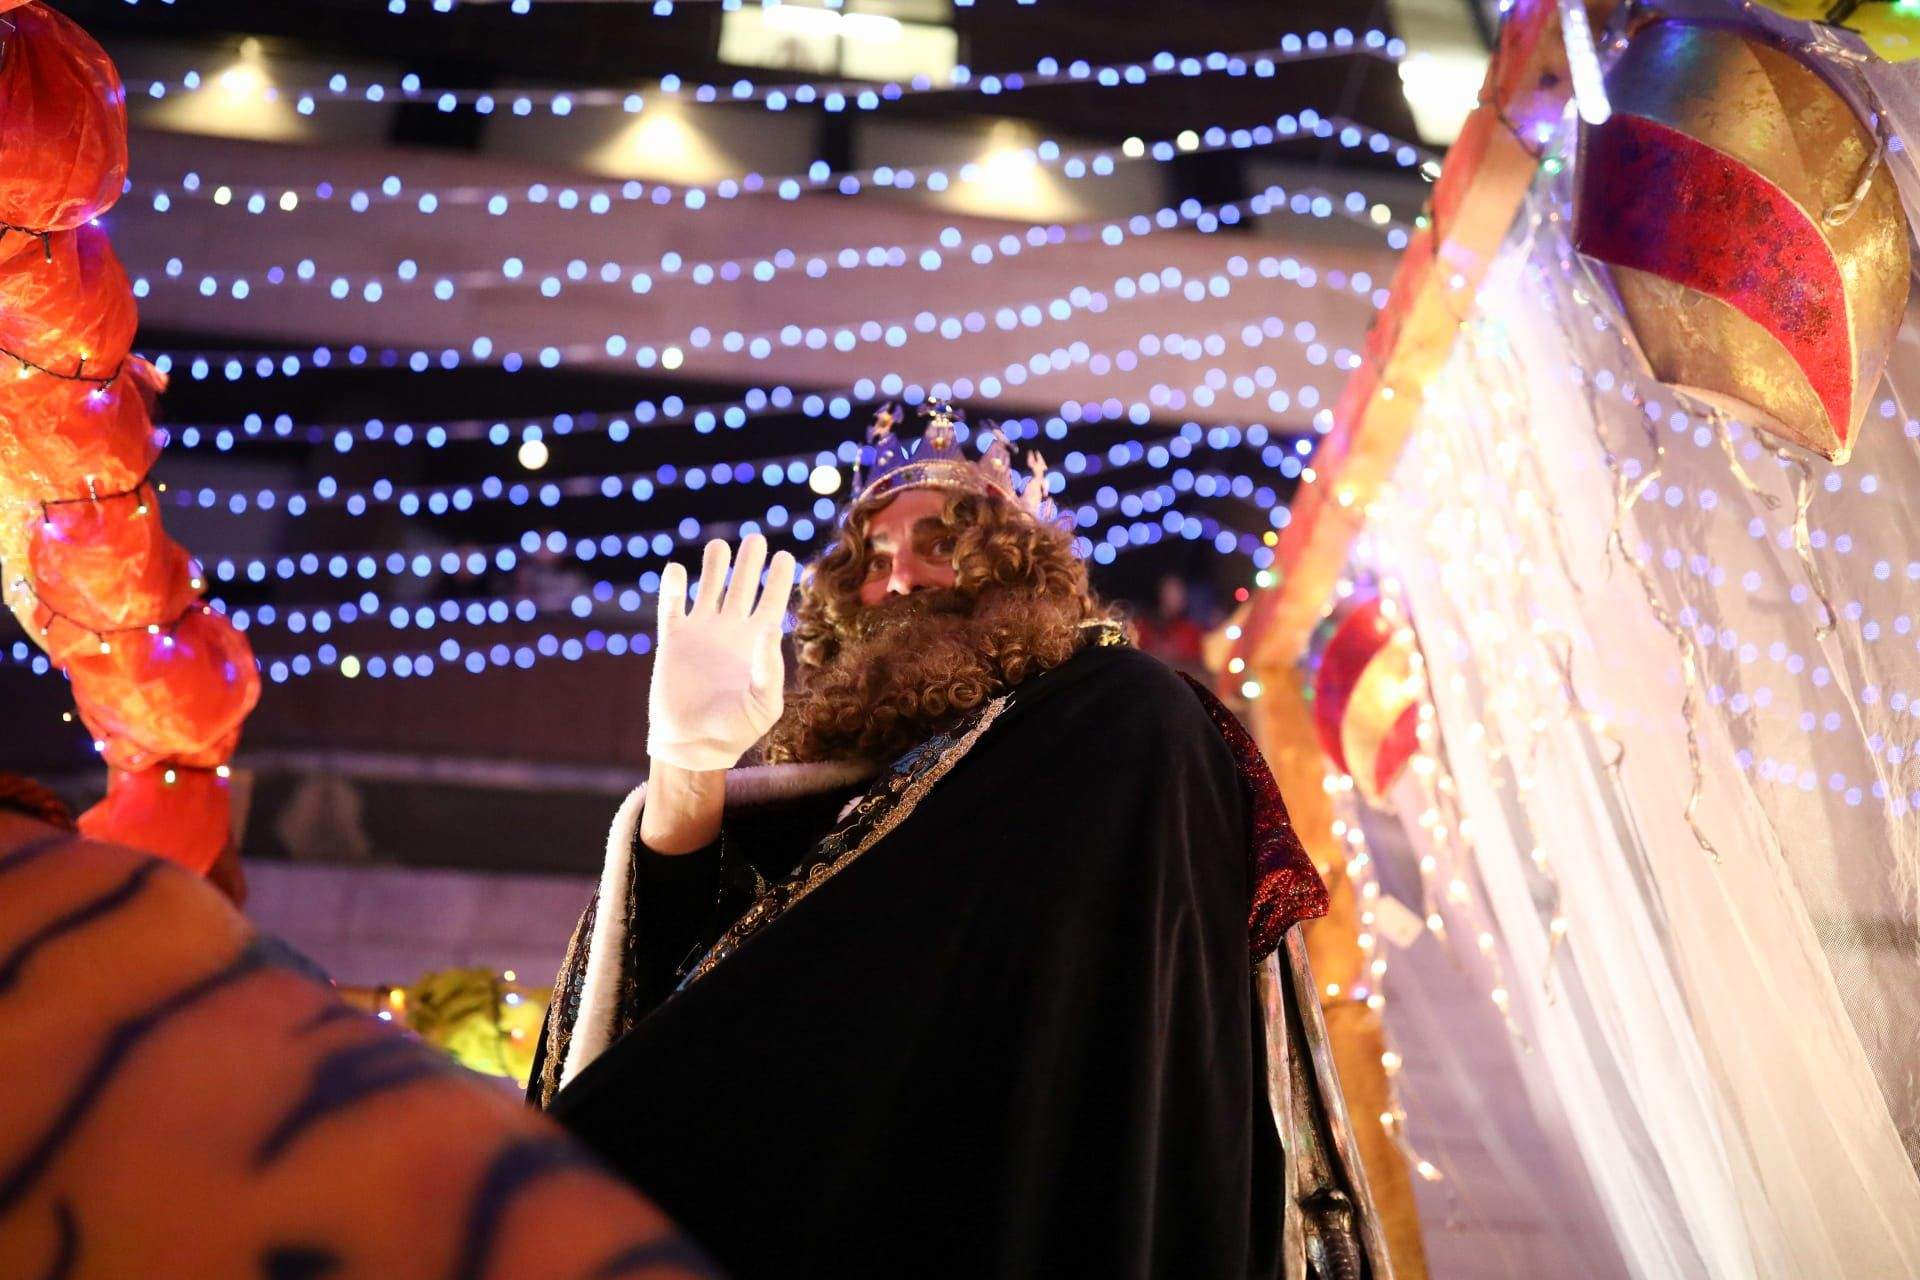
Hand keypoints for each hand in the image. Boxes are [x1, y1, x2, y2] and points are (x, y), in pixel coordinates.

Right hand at [647, 535, 797, 772]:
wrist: (693, 745)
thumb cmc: (736, 730)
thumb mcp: (764, 705)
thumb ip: (770, 669)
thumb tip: (770, 630)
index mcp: (758, 643)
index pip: (772, 601)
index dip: (779, 579)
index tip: (785, 557)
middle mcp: (731, 630)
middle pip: (742, 585)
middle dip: (749, 562)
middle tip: (756, 540)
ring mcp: (701, 632)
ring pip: (709, 587)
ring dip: (714, 566)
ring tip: (719, 546)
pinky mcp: (673, 640)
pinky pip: (672, 606)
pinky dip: (673, 587)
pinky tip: (677, 570)